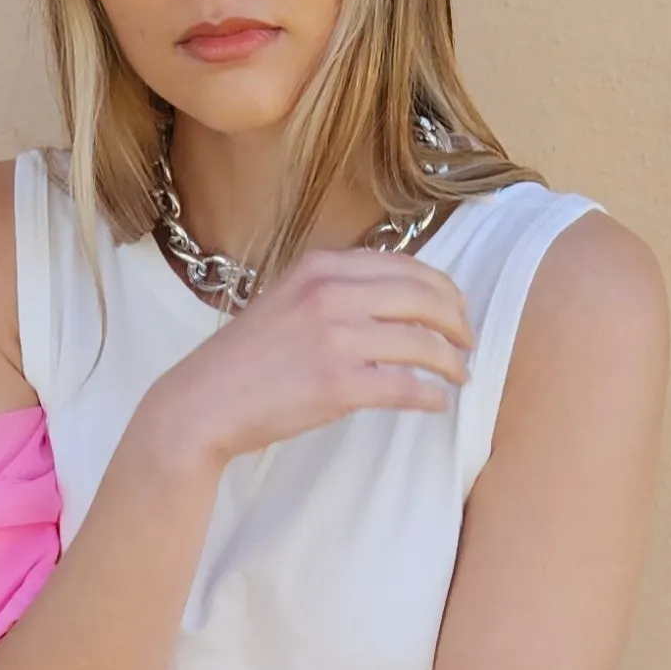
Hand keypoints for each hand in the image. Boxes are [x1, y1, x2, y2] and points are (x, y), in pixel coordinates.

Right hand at [151, 244, 477, 466]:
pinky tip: (436, 403)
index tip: (456, 310)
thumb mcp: (287, 300)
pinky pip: (407, 387)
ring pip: (423, 344)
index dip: (444, 290)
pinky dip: (431, 396)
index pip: (407, 267)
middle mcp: (330, 294)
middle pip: (425, 299)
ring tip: (459, 375)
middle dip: (458, 322)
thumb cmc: (245, 359)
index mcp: (320, 267)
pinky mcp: (338, 384)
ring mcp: (335, 338)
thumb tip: (398, 299)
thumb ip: (334, 290)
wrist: (202, 402)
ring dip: (452, 362)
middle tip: (468, 343)